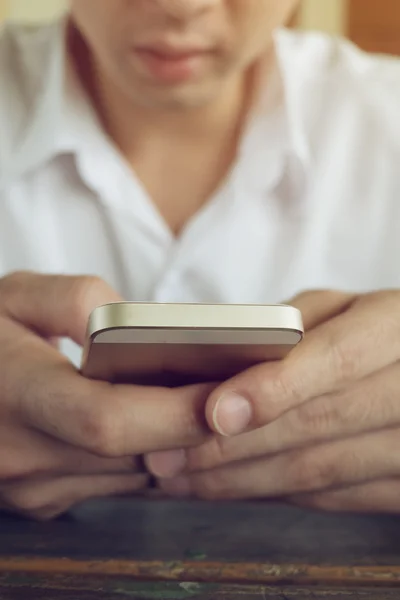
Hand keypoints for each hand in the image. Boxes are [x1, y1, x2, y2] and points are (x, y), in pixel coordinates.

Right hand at [0, 272, 209, 519]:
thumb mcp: (15, 295)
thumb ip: (73, 299)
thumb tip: (125, 324)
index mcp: (12, 394)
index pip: (105, 420)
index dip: (170, 412)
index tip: (225, 392)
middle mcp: (20, 455)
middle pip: (131, 454)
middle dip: (190, 428)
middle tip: (236, 394)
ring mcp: (30, 487)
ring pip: (130, 475)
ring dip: (172, 444)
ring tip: (204, 400)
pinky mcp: (41, 499)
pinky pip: (113, 483)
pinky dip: (145, 455)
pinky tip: (158, 421)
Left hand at [148, 291, 399, 512]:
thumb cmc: (375, 331)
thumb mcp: (344, 308)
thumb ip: (292, 325)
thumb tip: (219, 360)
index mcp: (395, 330)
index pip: (336, 361)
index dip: (274, 389)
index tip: (213, 412)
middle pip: (317, 425)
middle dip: (233, 447)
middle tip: (166, 456)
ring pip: (320, 472)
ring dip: (242, 480)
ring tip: (180, 479)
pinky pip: (333, 498)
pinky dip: (274, 494)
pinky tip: (229, 488)